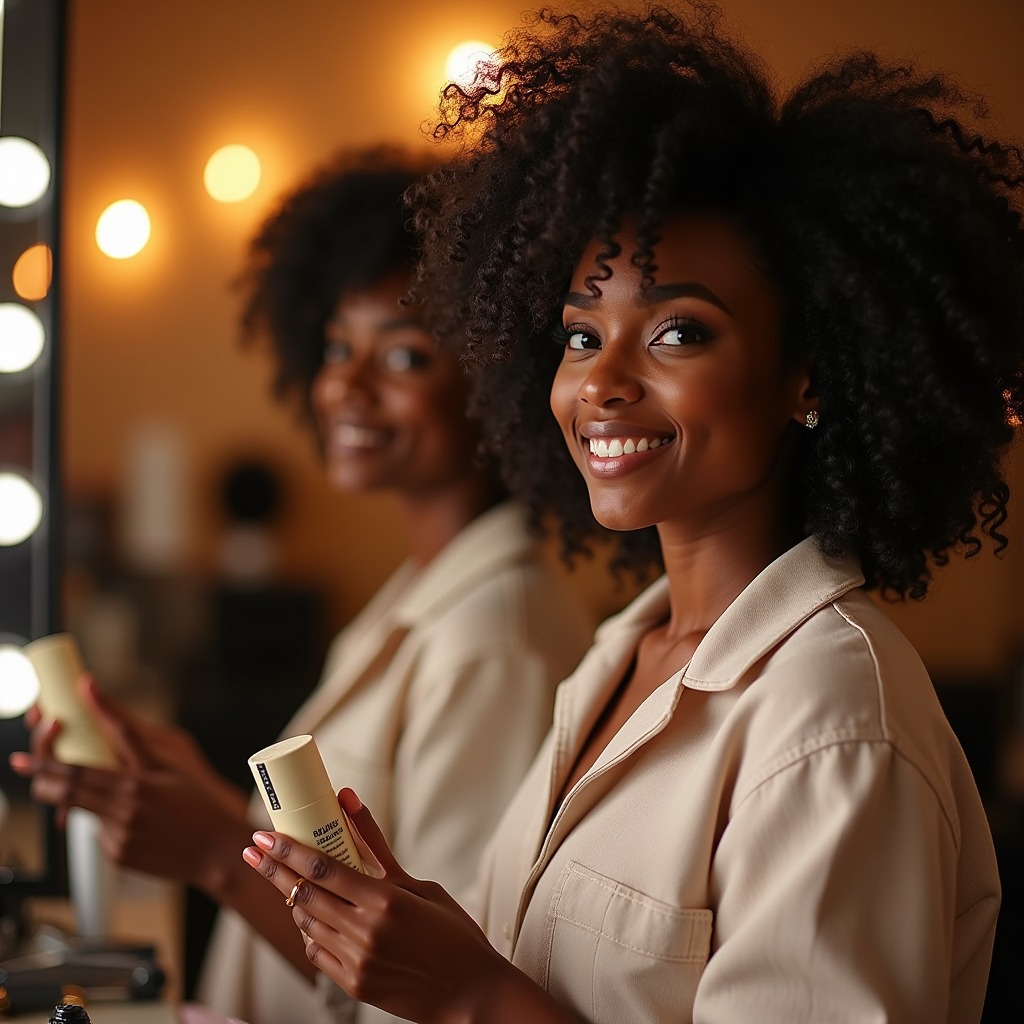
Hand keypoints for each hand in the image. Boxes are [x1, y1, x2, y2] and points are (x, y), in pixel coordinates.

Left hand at [10, 675, 250, 885]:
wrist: (218, 849)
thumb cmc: (198, 802)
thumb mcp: (166, 763)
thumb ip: (127, 735)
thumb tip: (97, 703)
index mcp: (133, 786)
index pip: (76, 773)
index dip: (44, 765)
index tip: (21, 760)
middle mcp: (121, 814)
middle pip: (67, 796)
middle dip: (45, 783)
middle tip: (31, 773)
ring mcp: (119, 839)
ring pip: (84, 816)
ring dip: (86, 804)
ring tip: (126, 800)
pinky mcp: (120, 857)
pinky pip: (102, 835)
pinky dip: (109, 825)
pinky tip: (140, 824)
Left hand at [243, 789, 521, 1023]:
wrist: (470, 993)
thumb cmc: (453, 933)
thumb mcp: (420, 885)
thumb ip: (379, 850)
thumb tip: (350, 804)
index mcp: (386, 900)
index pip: (322, 868)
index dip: (288, 850)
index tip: (265, 835)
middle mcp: (365, 931)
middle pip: (304, 893)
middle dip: (274, 869)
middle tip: (254, 849)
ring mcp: (357, 961)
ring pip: (307, 922)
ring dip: (291, 897)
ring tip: (282, 878)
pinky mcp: (354, 984)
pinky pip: (317, 951)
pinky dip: (309, 929)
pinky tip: (308, 915)